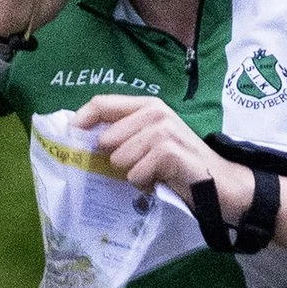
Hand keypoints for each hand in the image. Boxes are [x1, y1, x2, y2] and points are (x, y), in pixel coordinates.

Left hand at [73, 93, 223, 205]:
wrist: (217, 182)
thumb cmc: (177, 164)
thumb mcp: (148, 141)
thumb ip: (121, 134)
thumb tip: (79, 135)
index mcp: (146, 105)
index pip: (101, 103)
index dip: (81, 119)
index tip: (69, 136)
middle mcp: (155, 111)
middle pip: (106, 138)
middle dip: (115, 159)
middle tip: (138, 166)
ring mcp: (163, 129)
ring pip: (119, 158)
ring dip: (133, 173)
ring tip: (152, 173)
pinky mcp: (169, 151)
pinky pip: (135, 174)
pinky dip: (144, 184)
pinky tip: (160, 181)